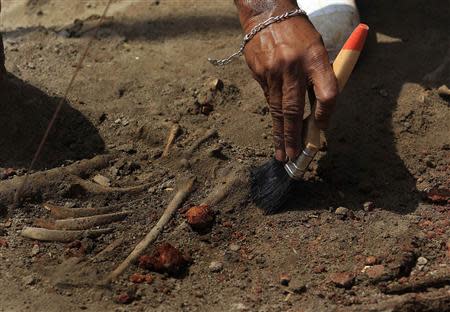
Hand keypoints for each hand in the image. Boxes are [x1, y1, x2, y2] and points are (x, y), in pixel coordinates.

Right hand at [236, 1, 337, 160]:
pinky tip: (275, 128)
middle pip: (293, 109)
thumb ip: (319, 77)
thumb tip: (318, 112)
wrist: (267, 14)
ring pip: (276, 109)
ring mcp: (272, 71)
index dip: (326, 114)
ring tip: (282, 153)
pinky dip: (273, 114)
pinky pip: (267, 98)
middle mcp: (293, 67)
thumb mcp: (318, 48)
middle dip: (294, 136)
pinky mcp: (258, 73)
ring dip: (280, 134)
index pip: (327, 93)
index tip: (322, 129)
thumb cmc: (299, 33)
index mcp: (315, 58)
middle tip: (294, 156)